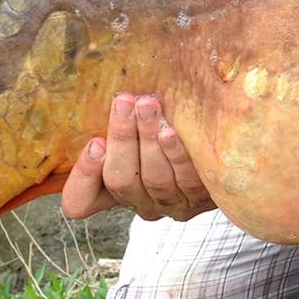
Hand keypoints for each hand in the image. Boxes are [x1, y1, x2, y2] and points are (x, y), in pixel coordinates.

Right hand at [60, 92, 214, 220]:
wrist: (219, 153)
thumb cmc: (165, 131)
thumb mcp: (134, 128)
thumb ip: (118, 120)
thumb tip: (112, 93)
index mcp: (111, 193)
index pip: (80, 201)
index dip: (84, 176)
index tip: (94, 141)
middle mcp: (138, 203)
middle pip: (121, 179)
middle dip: (122, 138)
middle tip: (125, 102)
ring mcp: (169, 205)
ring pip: (154, 179)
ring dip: (149, 140)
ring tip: (148, 107)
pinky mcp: (199, 202)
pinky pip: (186, 180)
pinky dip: (176, 155)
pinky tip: (171, 133)